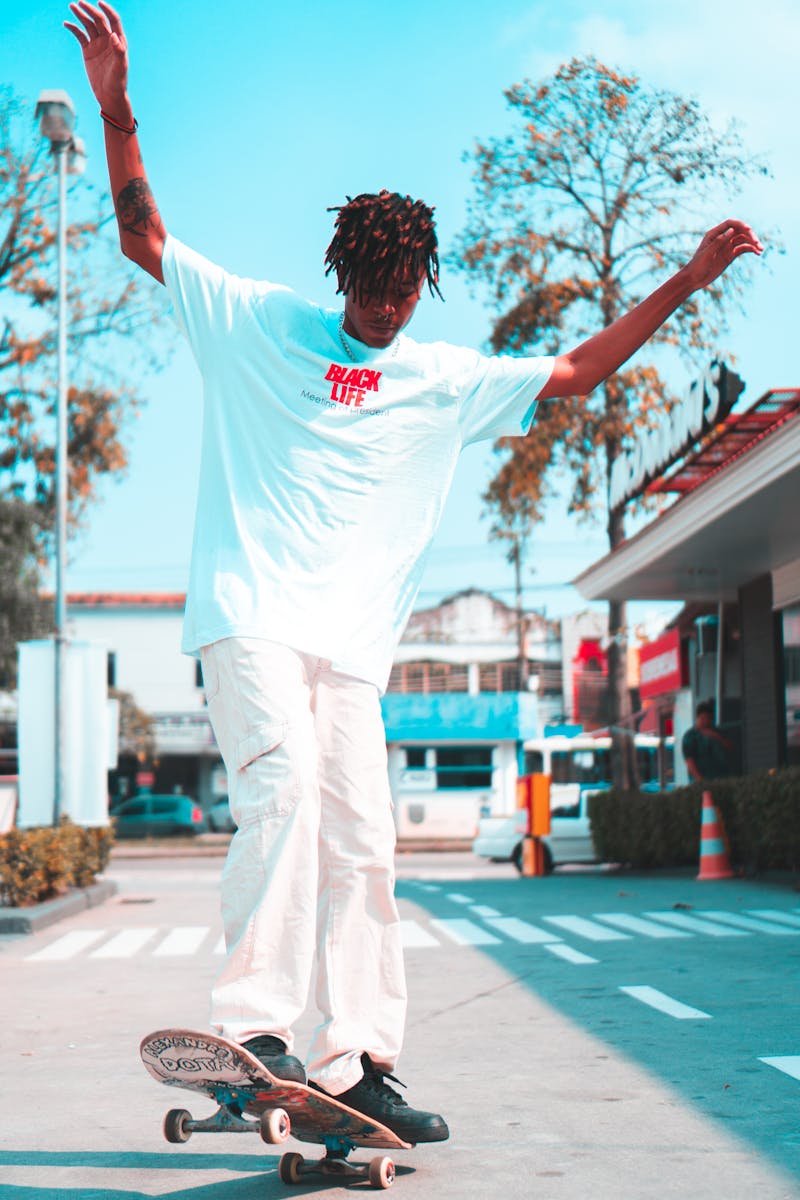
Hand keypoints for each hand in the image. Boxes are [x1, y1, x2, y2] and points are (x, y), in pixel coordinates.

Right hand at [64, 1, 129, 117]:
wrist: (109, 95)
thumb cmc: (118, 83)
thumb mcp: (120, 68)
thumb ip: (119, 51)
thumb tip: (114, 35)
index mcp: (118, 41)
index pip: (114, 20)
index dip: (107, 10)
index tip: (99, 2)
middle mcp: (108, 40)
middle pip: (98, 20)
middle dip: (90, 10)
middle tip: (79, 3)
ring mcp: (97, 44)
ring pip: (88, 25)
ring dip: (80, 15)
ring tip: (72, 6)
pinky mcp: (88, 51)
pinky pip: (79, 35)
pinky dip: (73, 28)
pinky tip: (66, 23)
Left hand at [684, 219, 762, 291]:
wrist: (693, 280)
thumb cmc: (697, 266)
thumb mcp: (707, 254)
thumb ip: (719, 241)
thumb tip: (732, 230)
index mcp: (714, 234)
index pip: (730, 224)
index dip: (740, 225)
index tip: (749, 229)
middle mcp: (722, 238)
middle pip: (739, 231)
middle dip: (750, 235)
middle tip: (757, 243)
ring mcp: (726, 247)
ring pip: (743, 240)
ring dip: (753, 243)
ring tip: (760, 249)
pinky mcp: (730, 255)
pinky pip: (742, 249)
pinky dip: (750, 249)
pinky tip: (757, 252)